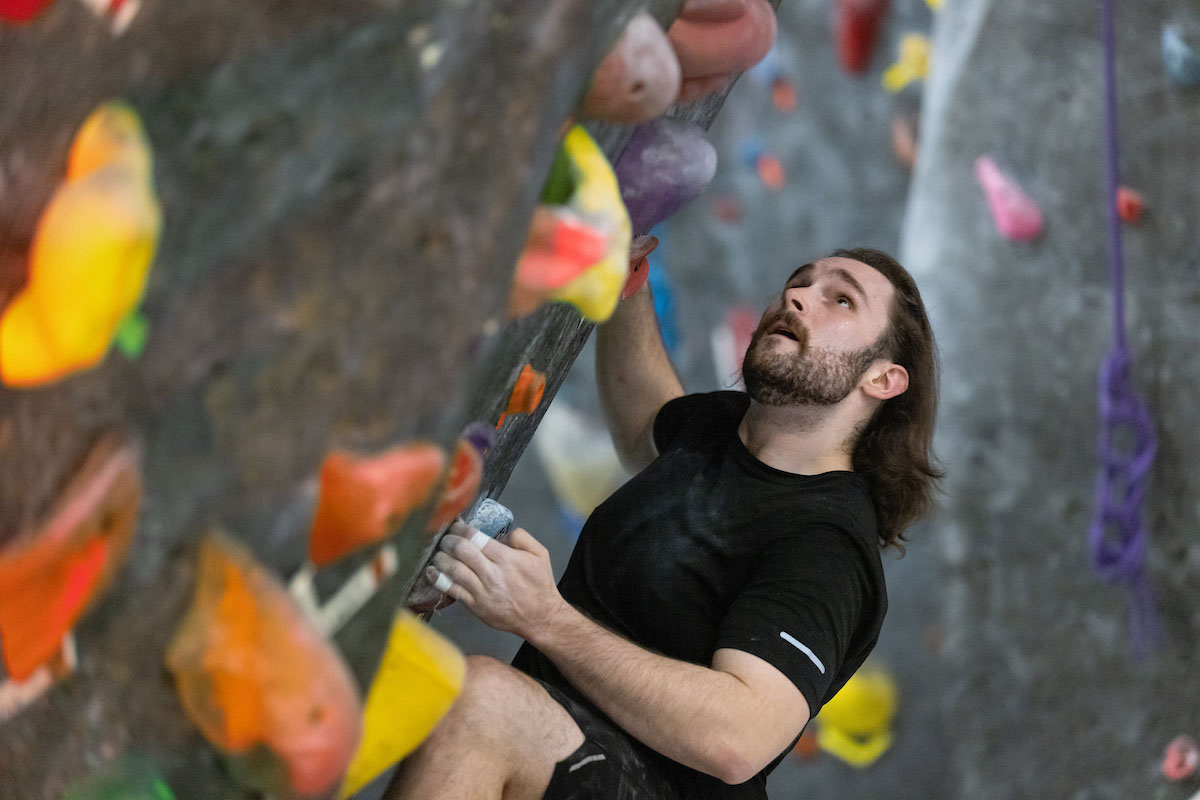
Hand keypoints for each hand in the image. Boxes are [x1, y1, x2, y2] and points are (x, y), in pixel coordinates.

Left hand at [428, 521, 566, 639]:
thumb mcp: (540, 554)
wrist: (540, 616)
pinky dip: (438, 579)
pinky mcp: (475, 605)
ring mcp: (482, 591)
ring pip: (453, 569)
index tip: (455, 525)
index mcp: (507, 559)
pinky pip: (452, 590)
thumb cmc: (539, 585)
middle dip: (448, 540)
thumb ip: (522, 537)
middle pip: (461, 551)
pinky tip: (431, 571)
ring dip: (441, 557)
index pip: (476, 538)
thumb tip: (502, 533)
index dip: (461, 529)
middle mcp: (492, 574)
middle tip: (444, 537)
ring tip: (437, 552)